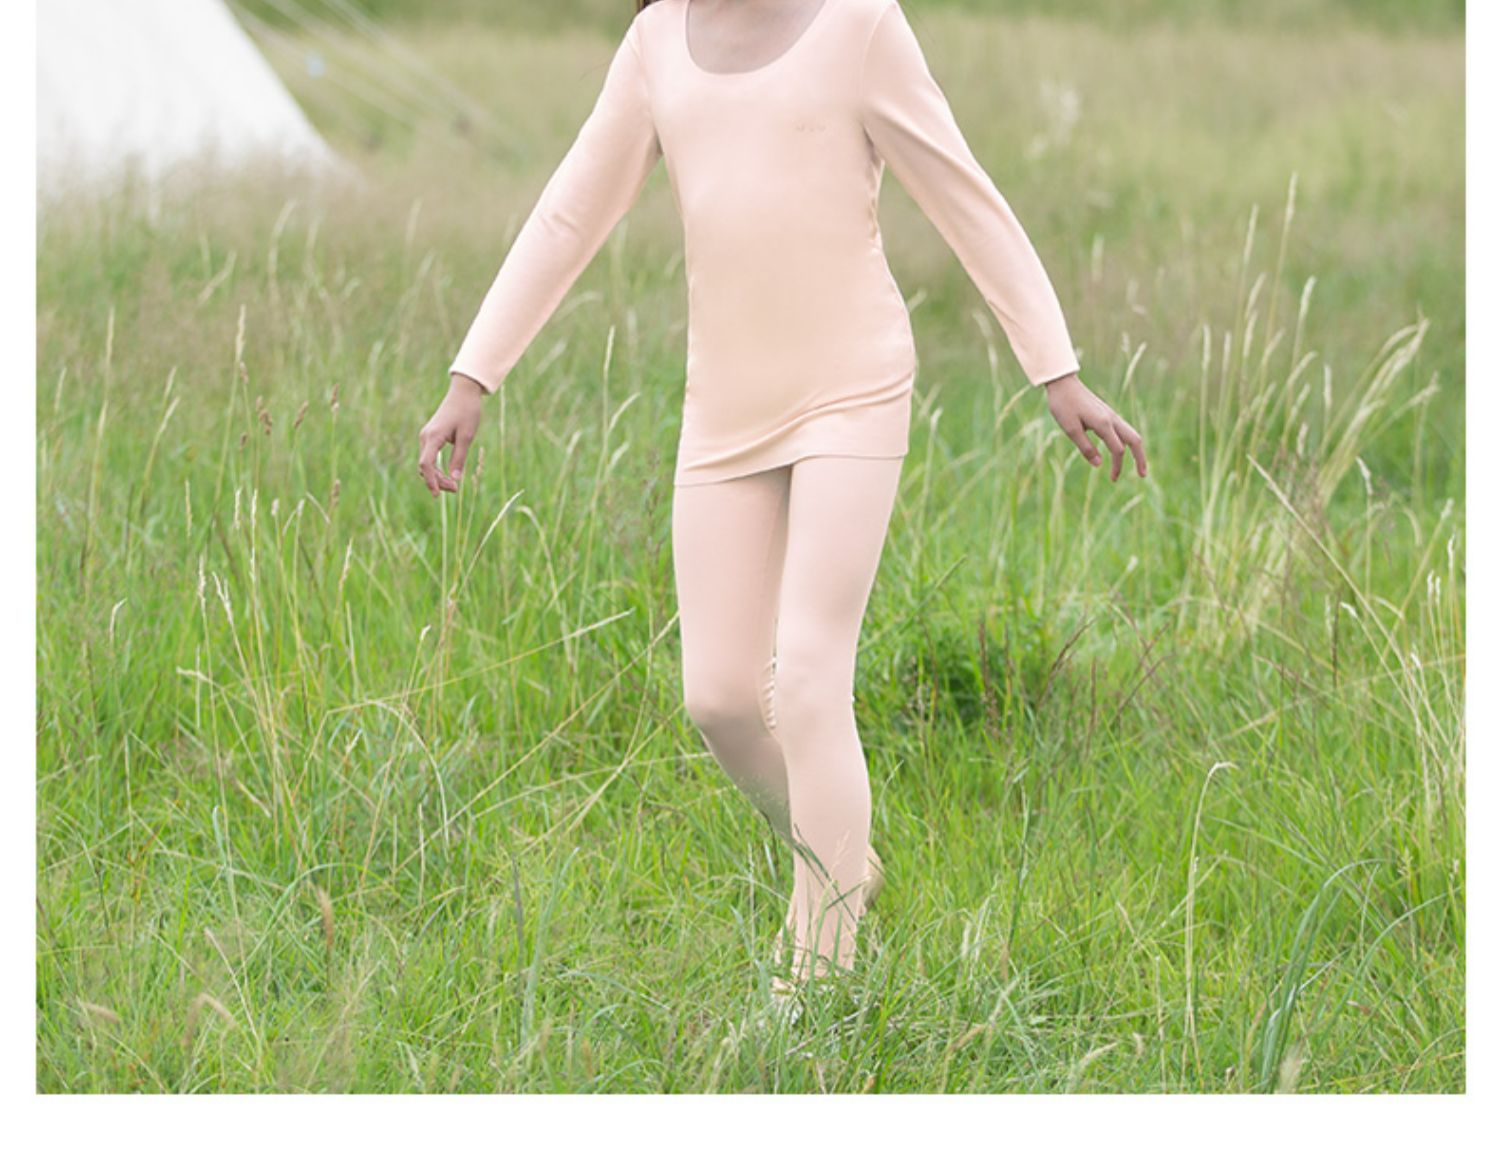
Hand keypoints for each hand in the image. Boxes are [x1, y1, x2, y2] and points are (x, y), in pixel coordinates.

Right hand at [417, 373, 485, 495]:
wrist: (463, 392)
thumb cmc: (467, 412)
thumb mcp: (467, 436)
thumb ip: (459, 457)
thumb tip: (454, 478)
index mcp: (433, 436)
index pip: (426, 464)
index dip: (430, 481)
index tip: (437, 494)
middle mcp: (425, 437)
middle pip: (425, 466)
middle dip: (438, 481)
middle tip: (456, 490)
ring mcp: (426, 436)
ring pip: (426, 463)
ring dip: (437, 476)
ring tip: (454, 485)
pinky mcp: (430, 437)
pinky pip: (429, 457)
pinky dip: (437, 468)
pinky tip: (448, 475)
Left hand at [1043, 372, 1146, 480]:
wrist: (1062, 383)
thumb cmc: (1063, 405)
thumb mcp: (1070, 429)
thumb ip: (1085, 447)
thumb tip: (1099, 465)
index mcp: (1103, 423)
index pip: (1118, 449)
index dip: (1118, 466)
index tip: (1112, 479)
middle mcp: (1111, 419)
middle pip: (1135, 440)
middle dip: (1140, 458)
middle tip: (1142, 475)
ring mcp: (1110, 415)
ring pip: (1130, 434)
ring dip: (1135, 450)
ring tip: (1137, 466)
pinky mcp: (1106, 414)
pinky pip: (1122, 430)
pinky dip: (1126, 442)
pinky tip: (1121, 450)